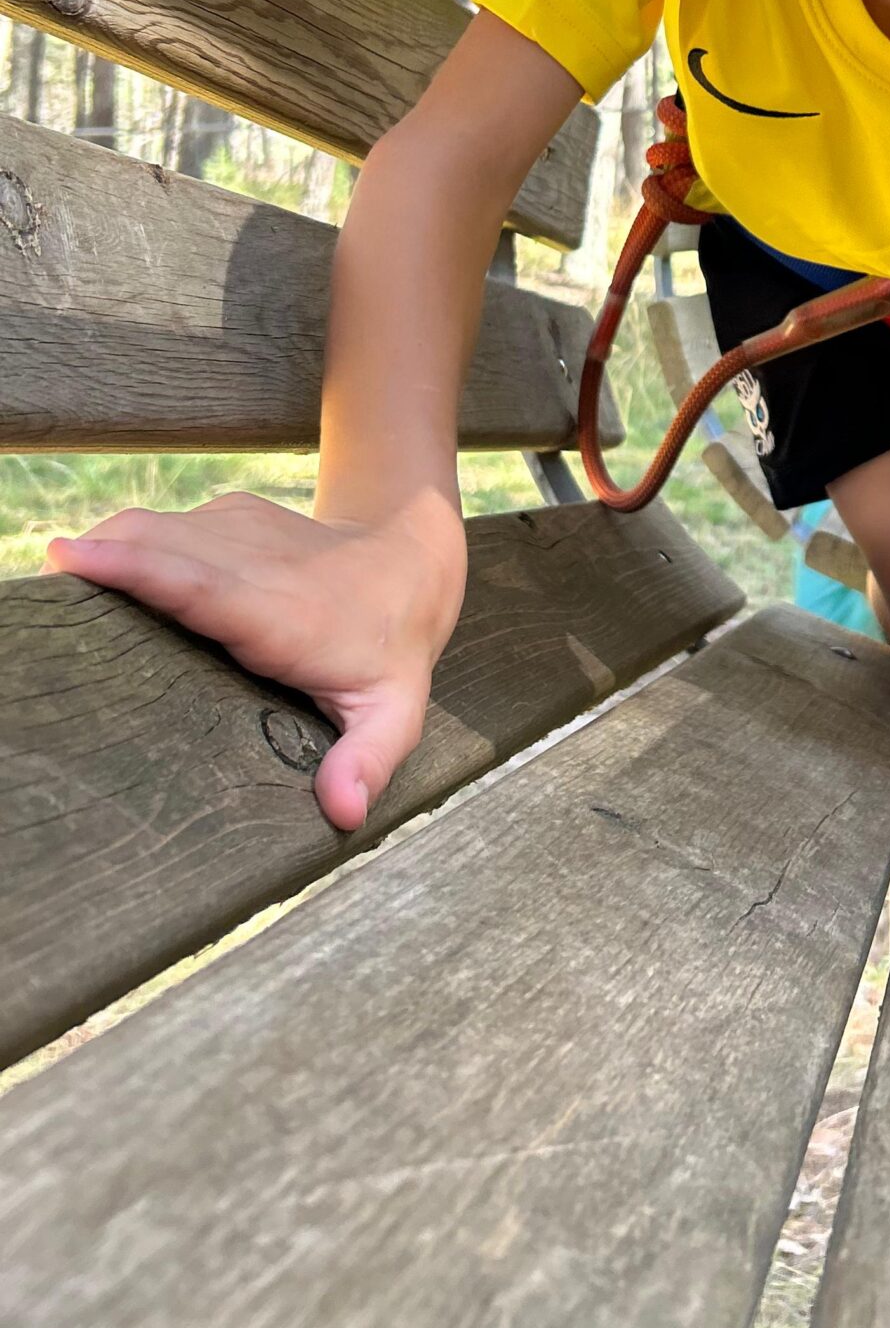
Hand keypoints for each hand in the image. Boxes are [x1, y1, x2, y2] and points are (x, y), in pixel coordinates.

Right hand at [46, 493, 466, 832]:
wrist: (411, 559)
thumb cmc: (391, 651)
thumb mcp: (395, 713)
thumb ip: (368, 760)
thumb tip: (341, 812)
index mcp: (282, 616)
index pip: (200, 586)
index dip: (136, 570)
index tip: (75, 561)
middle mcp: (255, 561)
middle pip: (157, 549)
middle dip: (96, 565)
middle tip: (40, 599)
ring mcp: (238, 529)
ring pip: (151, 529)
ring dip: (102, 554)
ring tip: (57, 593)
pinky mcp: (225, 515)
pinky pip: (159, 527)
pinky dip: (120, 547)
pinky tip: (96, 576)